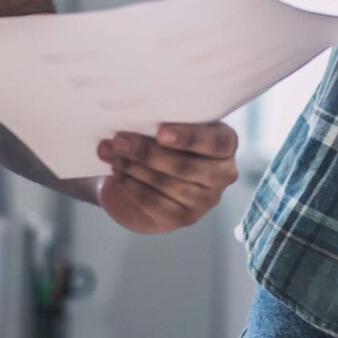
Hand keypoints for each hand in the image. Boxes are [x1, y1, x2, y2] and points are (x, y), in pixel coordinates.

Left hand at [95, 121, 240, 233]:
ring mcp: (204, 201)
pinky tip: (117, 172)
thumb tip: (136, 120)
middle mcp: (222, 175)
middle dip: (147, 152)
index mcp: (226, 145)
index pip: (215, 142)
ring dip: (133, 167)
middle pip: (184, 166)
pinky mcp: (182, 218)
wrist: (149, 176)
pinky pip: (153, 202)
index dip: (189, 137)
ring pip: (166, 183)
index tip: (160, 131)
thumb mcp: (173, 127)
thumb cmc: (164, 142)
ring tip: (111, 152)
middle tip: (119, 140)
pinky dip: (131, 185)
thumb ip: (166, 123)